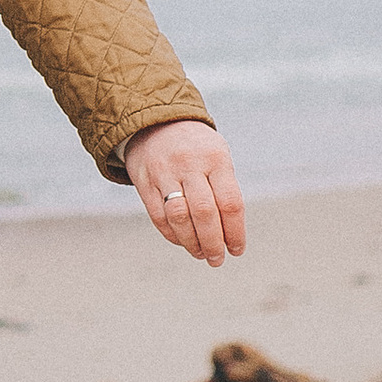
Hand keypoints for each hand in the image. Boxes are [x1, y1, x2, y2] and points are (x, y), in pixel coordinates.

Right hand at [122, 118, 246, 265]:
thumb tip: (230, 236)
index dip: (235, 232)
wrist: (155, 122)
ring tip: (200, 254)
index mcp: (215, 158)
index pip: (230, 202)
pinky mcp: (143, 180)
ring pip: (178, 216)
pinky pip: (157, 215)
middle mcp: (189, 163)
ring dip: (191, 243)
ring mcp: (164, 171)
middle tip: (217, 260)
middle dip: (213, 243)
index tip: (237, 250)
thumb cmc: (197, 148)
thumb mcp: (218, 156)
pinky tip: (182, 241)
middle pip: (204, 212)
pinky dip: (171, 235)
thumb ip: (225, 190)